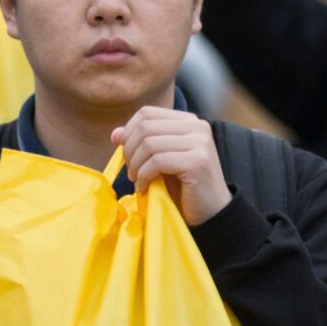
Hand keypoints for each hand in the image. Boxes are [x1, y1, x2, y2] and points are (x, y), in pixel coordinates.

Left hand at [113, 106, 231, 225]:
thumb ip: (141, 143)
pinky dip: (144, 176)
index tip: (124, 154)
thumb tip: (115, 134)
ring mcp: (200, 142)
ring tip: (137, 181)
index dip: (128, 132)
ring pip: (149, 144)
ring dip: (136, 166)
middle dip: (130, 151)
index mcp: (188, 121)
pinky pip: (157, 161)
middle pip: (145, 127)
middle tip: (131, 172)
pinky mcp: (197, 161)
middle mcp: (197, 126)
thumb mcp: (160, 160)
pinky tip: (144, 188)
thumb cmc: (183, 187)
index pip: (147, 113)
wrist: (210, 212)